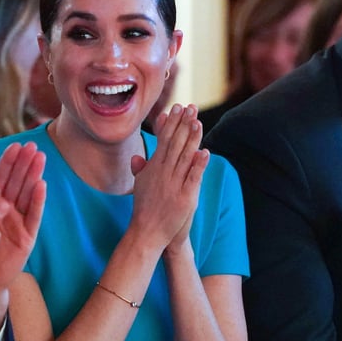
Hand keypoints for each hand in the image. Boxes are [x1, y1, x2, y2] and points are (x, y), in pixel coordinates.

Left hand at [0, 142, 45, 301]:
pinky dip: (37, 201)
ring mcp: (20, 223)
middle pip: (18, 183)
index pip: (3, 179)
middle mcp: (9, 211)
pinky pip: (33, 216)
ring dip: (34, 176)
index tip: (16, 145)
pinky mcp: (27, 237)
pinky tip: (41, 185)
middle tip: (32, 146)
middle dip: (24, 164)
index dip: (9, 162)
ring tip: (40, 159)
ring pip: (28, 195)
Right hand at [130, 104, 208, 251]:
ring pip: (184, 157)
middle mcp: (162, 173)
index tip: (177, 107)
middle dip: (183, 124)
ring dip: (192, 139)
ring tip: (198, 122)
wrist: (147, 233)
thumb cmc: (144, 209)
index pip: (163, 139)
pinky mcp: (184, 197)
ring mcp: (173, 184)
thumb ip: (140, 170)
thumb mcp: (139, 186)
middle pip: (175, 143)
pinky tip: (205, 152)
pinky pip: (193, 178)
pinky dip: (198, 165)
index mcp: (153, 168)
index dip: (171, 123)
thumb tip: (137, 157)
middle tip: (191, 107)